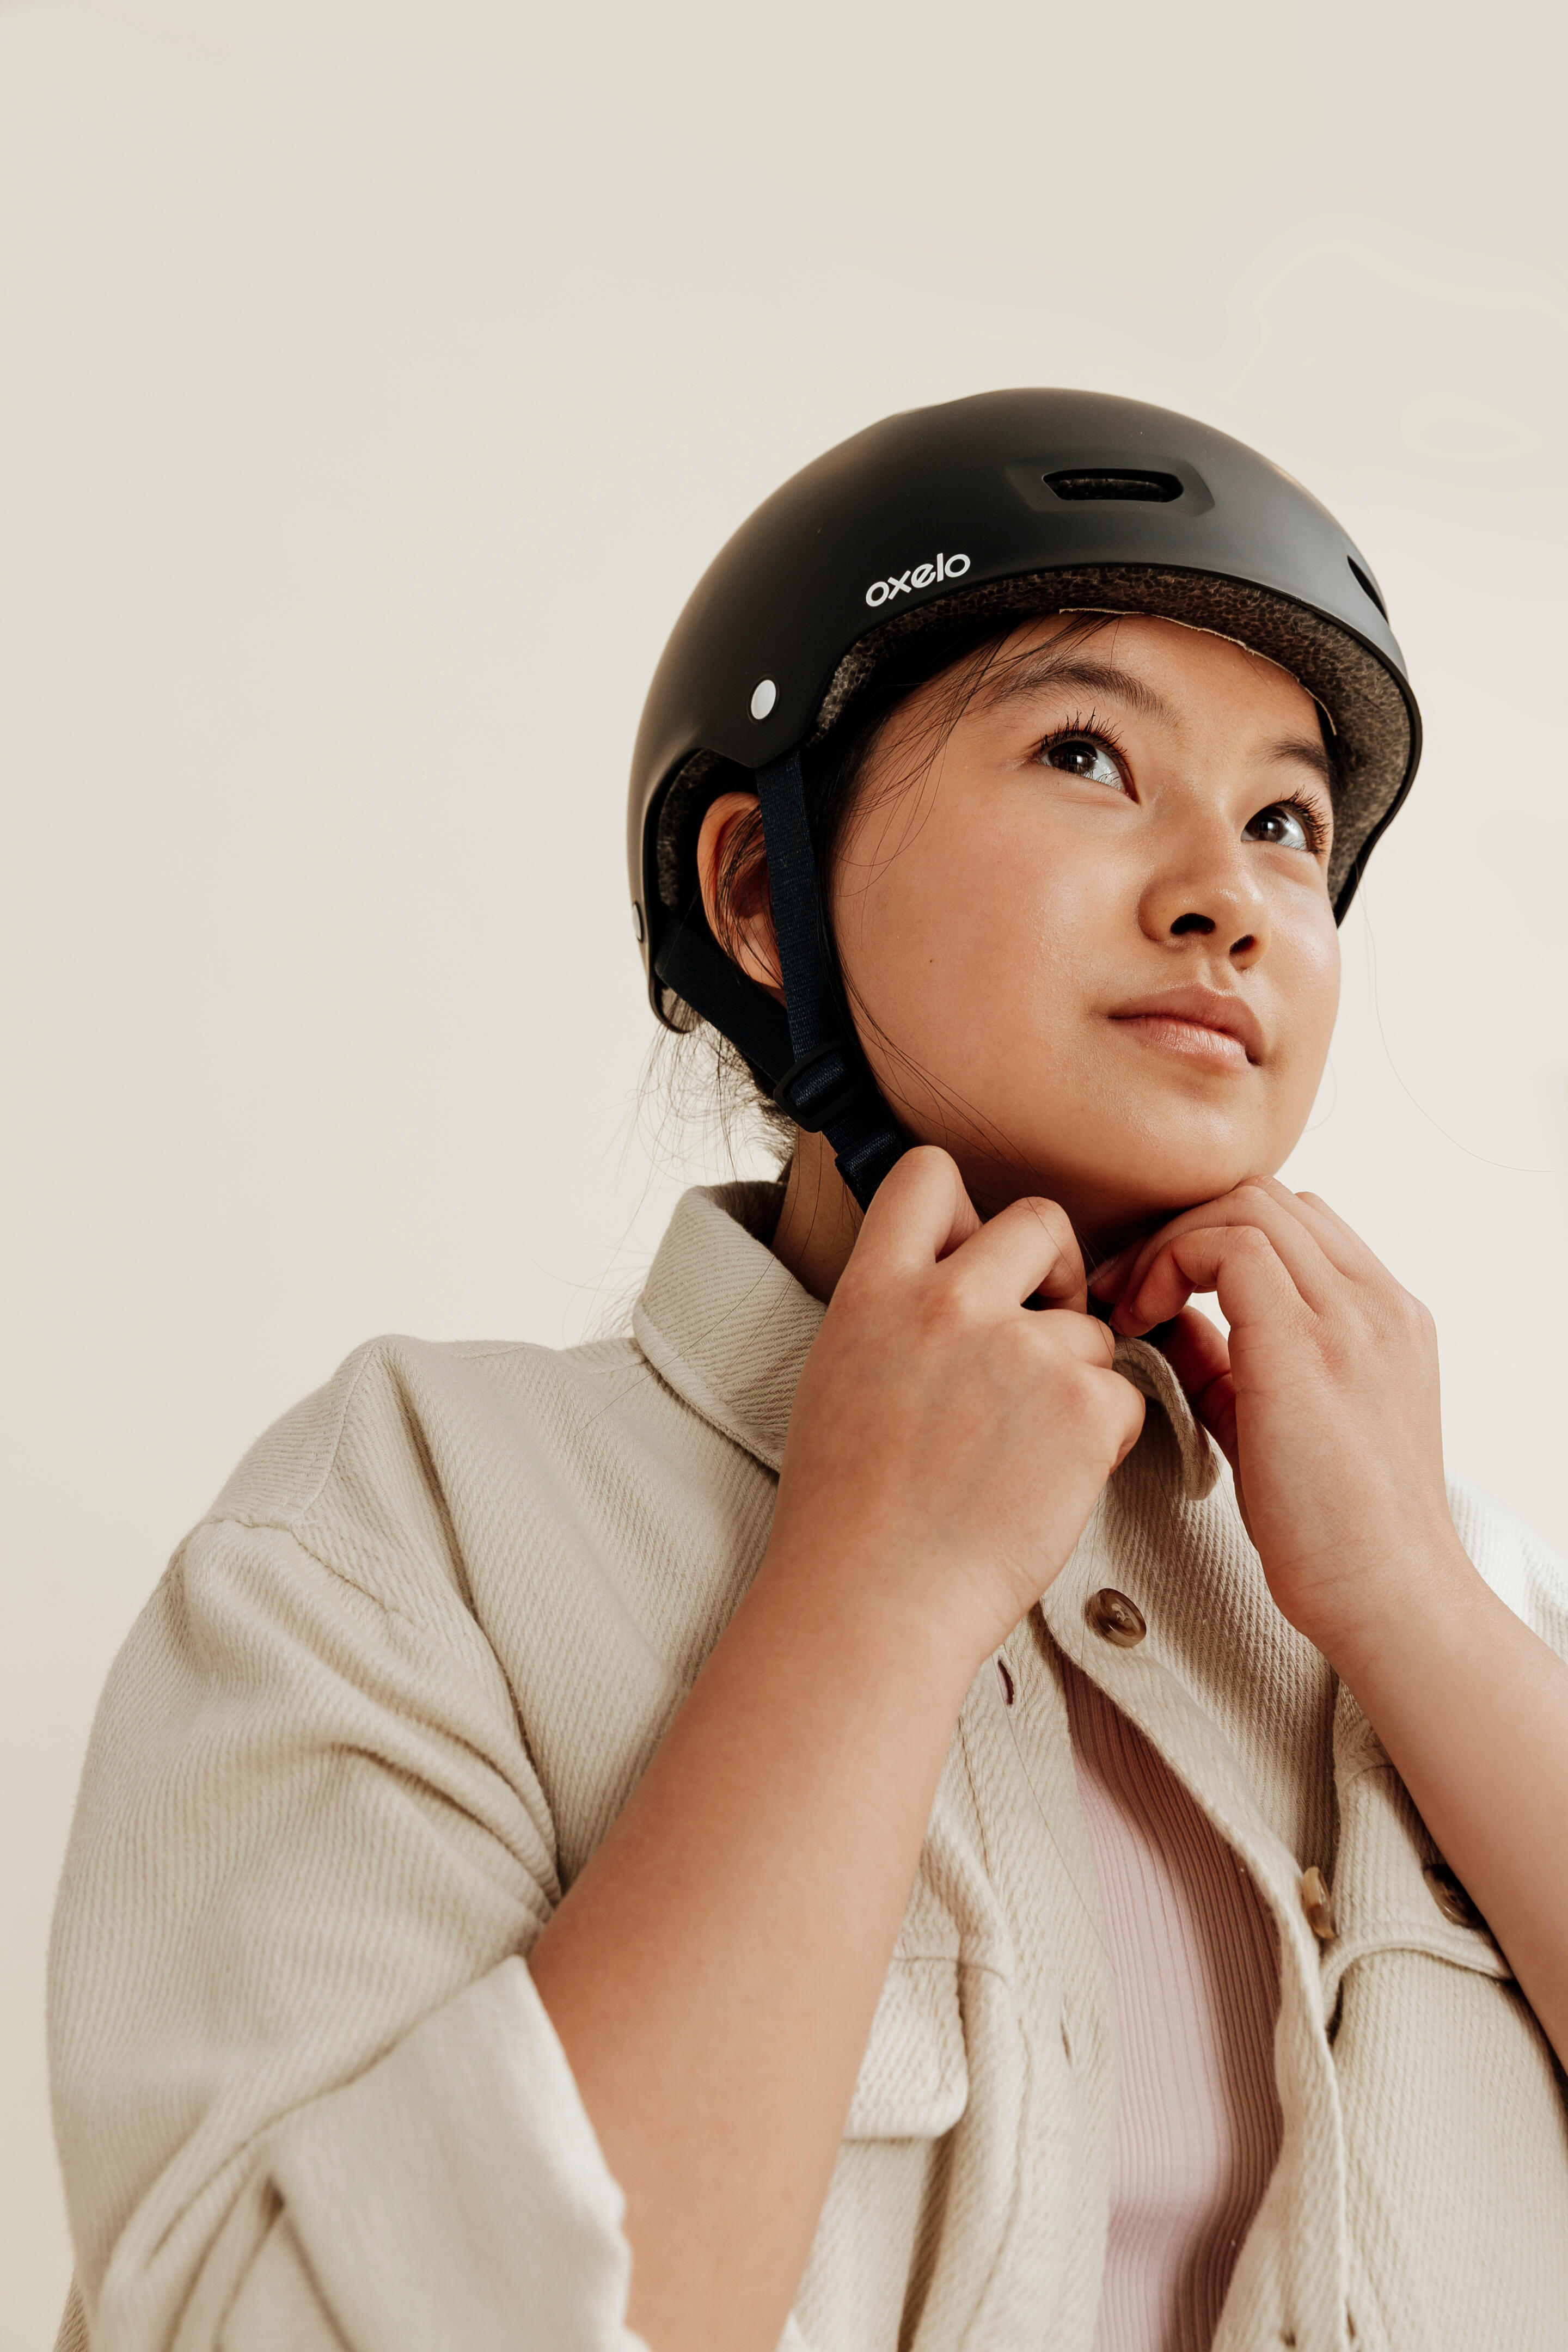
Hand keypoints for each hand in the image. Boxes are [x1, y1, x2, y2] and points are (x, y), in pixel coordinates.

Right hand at [770, 1146, 1145, 1664]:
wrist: (871, 1602)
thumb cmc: (850, 1512)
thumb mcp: (839, 1374)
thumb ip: (895, 1312)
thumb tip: (953, 1276)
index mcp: (874, 1289)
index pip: (929, 1175)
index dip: (966, 1210)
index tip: (975, 1258)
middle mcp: (946, 1303)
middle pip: (1040, 1221)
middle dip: (1054, 1272)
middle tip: (1038, 1337)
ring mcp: (1019, 1352)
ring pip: (1092, 1325)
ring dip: (1076, 1376)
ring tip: (1023, 1449)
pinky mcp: (1082, 1409)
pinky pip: (1124, 1394)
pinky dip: (1102, 1438)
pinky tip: (1049, 1481)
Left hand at [1090, 1177, 1458, 1650]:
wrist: (1386, 1596)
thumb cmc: (1330, 1529)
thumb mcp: (1271, 1421)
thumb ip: (1225, 1362)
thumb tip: (1165, 1322)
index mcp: (1382, 1316)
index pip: (1291, 1224)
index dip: (1207, 1239)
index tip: (1150, 1292)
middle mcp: (1377, 1302)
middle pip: (1265, 1198)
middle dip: (1180, 1229)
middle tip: (1121, 1288)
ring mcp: (1352, 1316)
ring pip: (1247, 1205)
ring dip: (1170, 1242)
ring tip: (1125, 1303)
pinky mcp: (1310, 1343)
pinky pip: (1231, 1247)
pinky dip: (1173, 1265)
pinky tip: (1140, 1319)